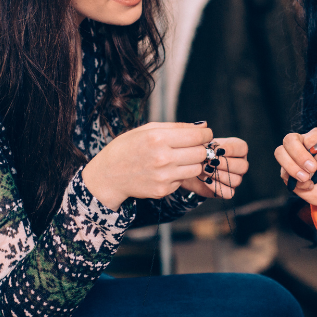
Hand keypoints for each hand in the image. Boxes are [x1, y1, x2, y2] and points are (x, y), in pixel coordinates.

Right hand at [82, 121, 213, 207]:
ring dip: (192, 162)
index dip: (206, 134)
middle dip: (201, 148)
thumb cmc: (127, 147)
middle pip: (200, 153)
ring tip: (181, 157)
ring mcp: (163, 177)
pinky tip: (167, 170)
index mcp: (158, 138)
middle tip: (194, 146)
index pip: (196, 136)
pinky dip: (180, 174)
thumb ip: (177, 127)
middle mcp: (163, 158)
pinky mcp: (163, 191)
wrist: (109, 175)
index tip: (207, 134)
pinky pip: (183, 180)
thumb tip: (203, 126)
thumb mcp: (148, 129)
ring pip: (196, 169)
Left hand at [188, 136, 248, 201]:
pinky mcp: (227, 191)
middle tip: (211, 161)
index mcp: (237, 148)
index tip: (217, 150)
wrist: (188, 168)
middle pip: (243, 166)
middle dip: (226, 164)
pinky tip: (207, 180)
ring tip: (206, 170)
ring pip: (237, 180)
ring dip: (220, 175)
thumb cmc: (198, 152)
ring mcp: (235, 178)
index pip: (243, 148)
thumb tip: (203, 125)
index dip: (232, 149)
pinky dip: (218, 187)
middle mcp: (239, 164)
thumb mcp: (200, 142)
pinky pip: (229, 193)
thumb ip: (203, 135)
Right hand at [274, 126, 316, 220]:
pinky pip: (283, 173)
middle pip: (289, 140)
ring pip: (280, 153)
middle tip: (312, 169)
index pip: (309, 138)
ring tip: (307, 178)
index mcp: (315, 137)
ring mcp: (292, 158)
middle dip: (299, 156)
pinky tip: (308, 185)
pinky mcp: (287, 172)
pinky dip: (296, 182)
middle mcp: (301, 144)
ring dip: (293, 167)